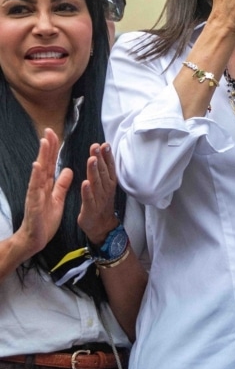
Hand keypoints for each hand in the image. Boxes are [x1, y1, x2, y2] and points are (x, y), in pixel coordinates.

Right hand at [16, 129, 72, 257]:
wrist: (35, 238)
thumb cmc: (45, 219)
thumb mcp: (58, 198)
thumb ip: (61, 184)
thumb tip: (67, 169)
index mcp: (46, 184)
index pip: (50, 163)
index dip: (53, 149)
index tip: (54, 134)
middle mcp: (39, 186)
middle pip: (44, 163)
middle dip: (47, 147)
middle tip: (48, 131)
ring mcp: (35, 193)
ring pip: (39, 172)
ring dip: (42, 157)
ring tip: (44, 142)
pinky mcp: (33, 203)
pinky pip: (35, 188)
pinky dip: (36, 177)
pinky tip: (37, 166)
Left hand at [77, 143, 119, 245]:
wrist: (102, 225)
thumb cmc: (101, 202)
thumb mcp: (105, 185)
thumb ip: (102, 170)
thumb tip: (100, 153)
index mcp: (109, 182)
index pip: (108, 166)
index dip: (107, 155)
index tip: (104, 144)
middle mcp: (106, 189)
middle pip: (102, 171)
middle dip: (99, 158)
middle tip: (96, 146)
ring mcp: (99, 199)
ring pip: (96, 183)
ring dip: (94, 171)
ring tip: (91, 159)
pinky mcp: (91, 209)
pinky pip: (89, 199)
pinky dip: (87, 191)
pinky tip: (85, 183)